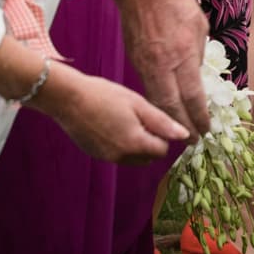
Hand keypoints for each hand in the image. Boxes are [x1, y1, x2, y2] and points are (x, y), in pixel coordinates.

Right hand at [38, 63, 187, 163]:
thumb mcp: (137, 103)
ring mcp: (106, 158)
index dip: (162, 134)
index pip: (161, 150)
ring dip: (135, 145)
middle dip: (150, 142)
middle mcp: (121, 156)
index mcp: (135, 143)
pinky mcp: (95, 155)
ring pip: (132, 158)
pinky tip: (110, 124)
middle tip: (139, 118)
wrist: (68, 99)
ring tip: (124, 119)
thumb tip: (184, 135)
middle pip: (148, 157)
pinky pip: (116, 155)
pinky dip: (119, 144)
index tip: (152, 118)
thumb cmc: (104, 95)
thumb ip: (162, 122)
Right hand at [105, 0, 211, 132]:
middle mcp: (162, 65)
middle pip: (170, 107)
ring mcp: (145, 64)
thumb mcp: (198, 24)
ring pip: (156, 101)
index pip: (192, 96)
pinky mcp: (135, 60)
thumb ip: (197, 52)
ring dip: (167, 120)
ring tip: (178, 132)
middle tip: (192, 141)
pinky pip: (147, 88)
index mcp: (182, 54)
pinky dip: (156, 103)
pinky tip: (164, 110)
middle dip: (181, 128)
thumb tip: (196, 74)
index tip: (205, 130)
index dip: (199, 117)